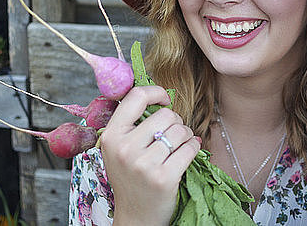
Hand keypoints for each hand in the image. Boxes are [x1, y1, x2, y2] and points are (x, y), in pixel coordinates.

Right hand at [99, 85, 200, 225]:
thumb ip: (130, 124)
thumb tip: (157, 94)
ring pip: (180, 131)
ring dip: (186, 135)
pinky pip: (189, 148)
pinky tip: (189, 152)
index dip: (155, 92)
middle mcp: (125, 148)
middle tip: (173, 133)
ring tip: (179, 145)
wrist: (136, 217)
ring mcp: (143, 164)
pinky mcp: (163, 177)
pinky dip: (194, 147)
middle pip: (165, 114)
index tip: (165, 100)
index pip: (136, 96)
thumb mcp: (119, 149)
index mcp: (112, 135)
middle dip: (175, 121)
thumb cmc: (130, 177)